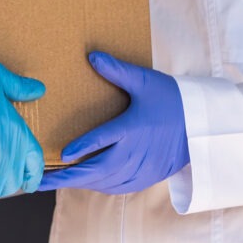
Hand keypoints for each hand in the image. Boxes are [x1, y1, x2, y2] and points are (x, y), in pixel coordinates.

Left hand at [38, 52, 187, 194]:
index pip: (104, 140)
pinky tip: (86, 183)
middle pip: (97, 170)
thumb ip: (117, 70)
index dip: (83, 147)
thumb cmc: (172, 99)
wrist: (202, 124)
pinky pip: (120, 187)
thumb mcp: (145, 81)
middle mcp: (136, 152)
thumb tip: (92, 56)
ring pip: (106, 182)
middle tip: (40, 180)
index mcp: (133, 127)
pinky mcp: (149, 176)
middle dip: (67, 177)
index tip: (63, 154)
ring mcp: (143, 168)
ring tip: (56, 182)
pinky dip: (100, 186)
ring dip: (81, 183)